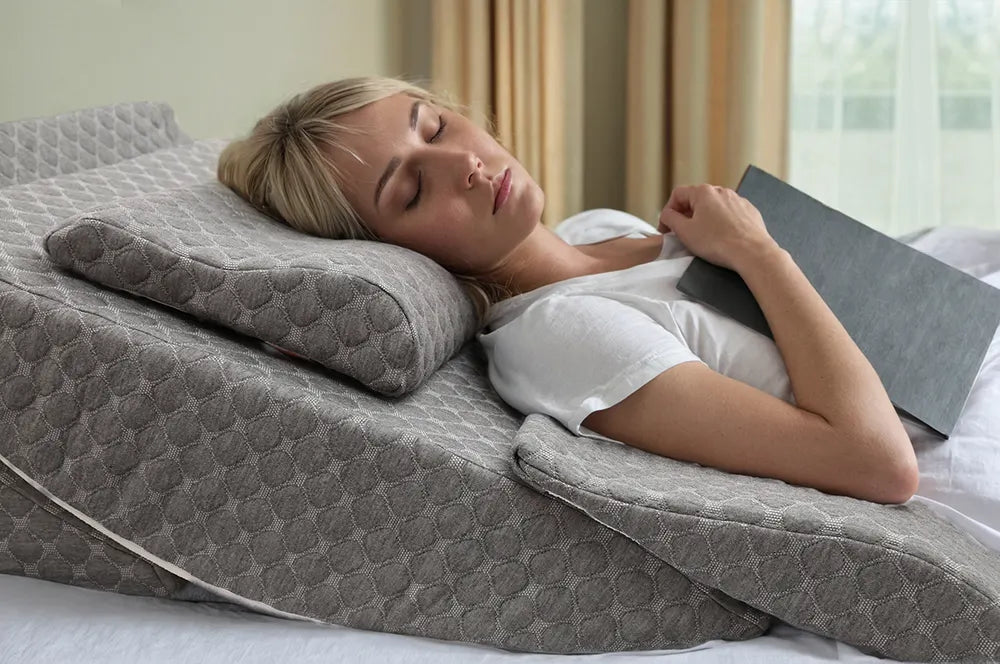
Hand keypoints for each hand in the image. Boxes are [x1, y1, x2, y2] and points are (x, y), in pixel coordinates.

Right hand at [659, 184, 778, 271]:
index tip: (666, 228)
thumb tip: (667, 215)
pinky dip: (722, 223)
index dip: (668, 211)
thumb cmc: (717, 242)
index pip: (677, 194)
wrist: (751, 252)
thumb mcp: (684, 232)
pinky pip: (729, 214)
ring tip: (704, 238)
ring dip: (704, 219)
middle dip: (687, 215)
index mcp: (703, 192)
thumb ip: (670, 219)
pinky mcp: (749, 211)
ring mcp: (737, 200)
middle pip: (696, 200)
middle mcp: (721, 191)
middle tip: (683, 234)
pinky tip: (722, 238)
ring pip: (713, 207)